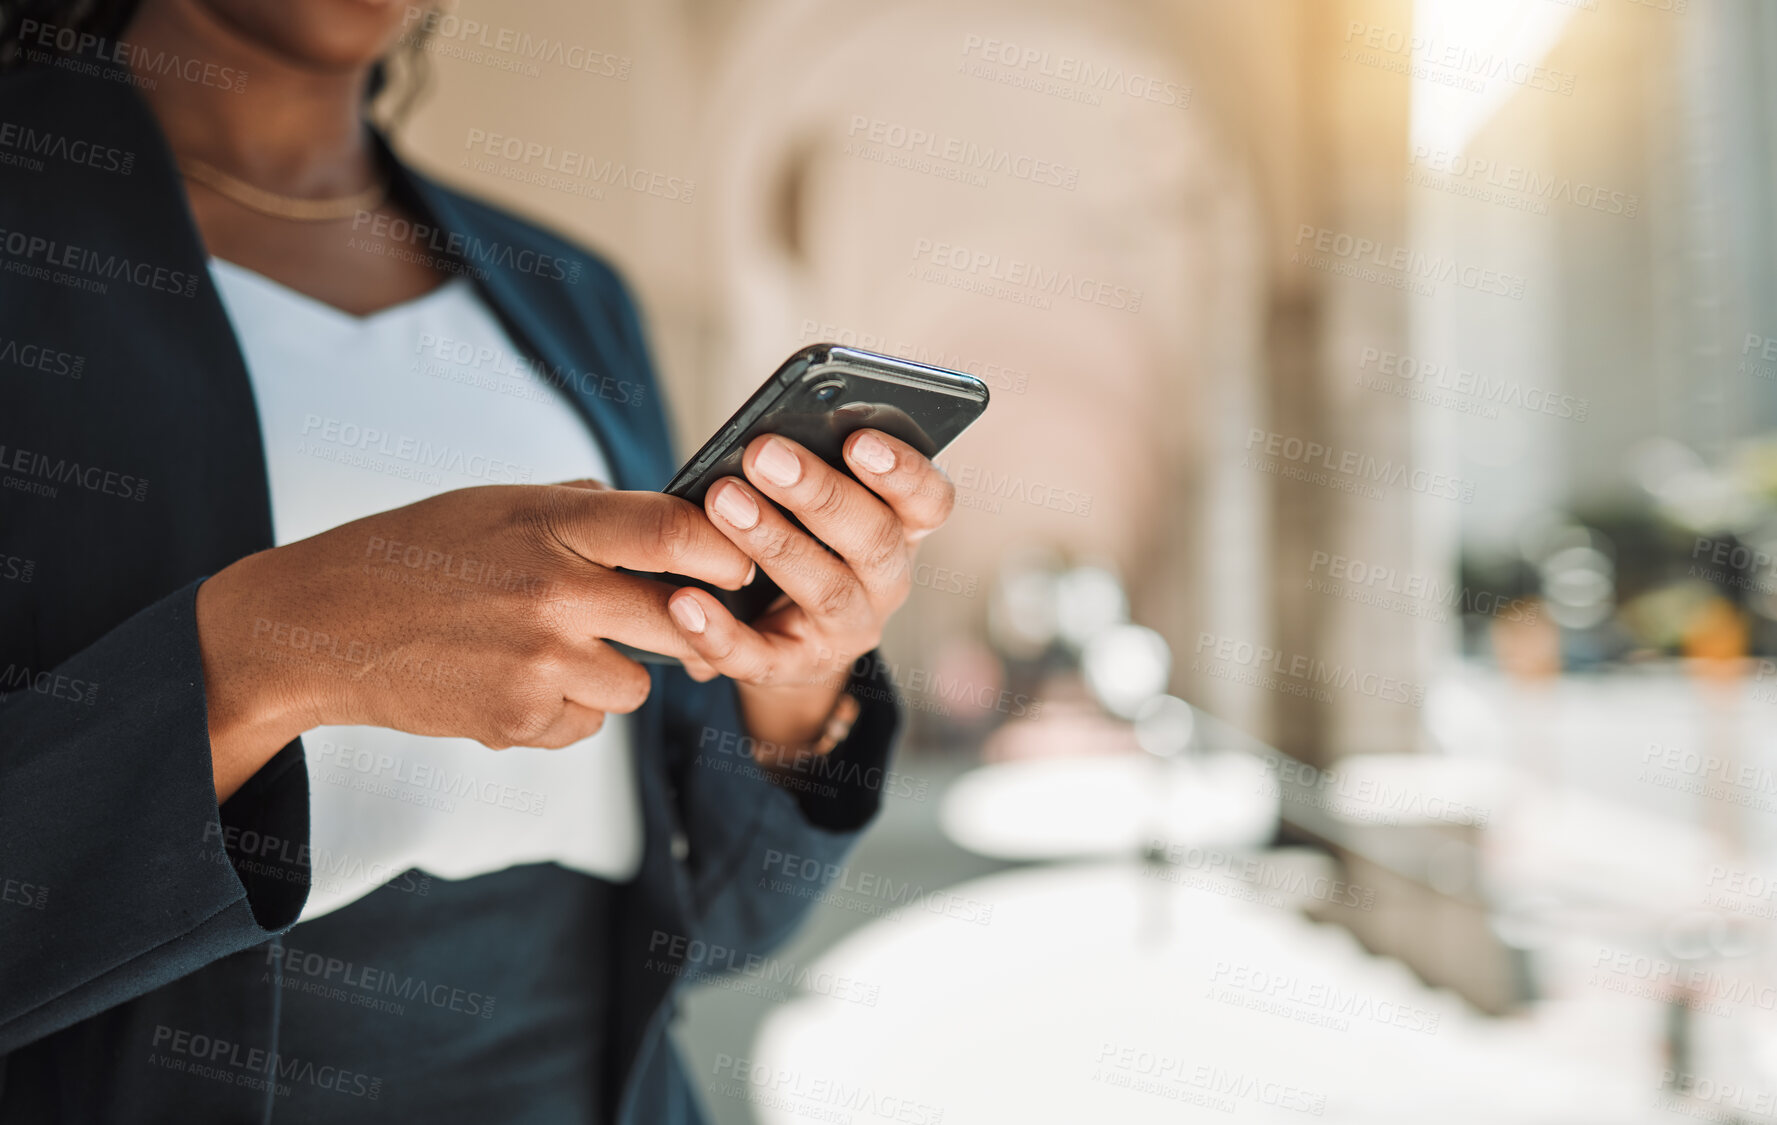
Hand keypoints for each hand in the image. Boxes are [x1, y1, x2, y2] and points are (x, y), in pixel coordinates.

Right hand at [197, 482, 752, 799]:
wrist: (321, 627)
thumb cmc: (415, 553)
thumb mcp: (500, 503)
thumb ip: (587, 510)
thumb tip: (673, 521)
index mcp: (553, 522)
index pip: (675, 530)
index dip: (724, 549)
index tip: (738, 562)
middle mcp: (555, 591)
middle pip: (682, 618)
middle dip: (690, 624)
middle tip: (678, 619)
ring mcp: (539, 661)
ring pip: (640, 682)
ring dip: (614, 670)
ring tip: (551, 646)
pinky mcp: (519, 719)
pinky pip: (588, 720)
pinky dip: (567, 707)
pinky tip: (514, 678)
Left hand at [663, 429, 955, 760]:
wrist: (786, 636)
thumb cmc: (801, 541)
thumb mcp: (817, 506)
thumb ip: (809, 468)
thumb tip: (768, 439)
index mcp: (901, 531)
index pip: (930, 502)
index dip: (905, 472)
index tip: (859, 439)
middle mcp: (886, 584)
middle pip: (875, 541)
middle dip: (820, 495)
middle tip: (763, 454)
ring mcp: (846, 631)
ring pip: (826, 590)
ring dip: (774, 542)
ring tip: (723, 500)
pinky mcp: (794, 669)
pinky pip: (759, 657)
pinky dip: (720, 632)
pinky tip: (684, 601)